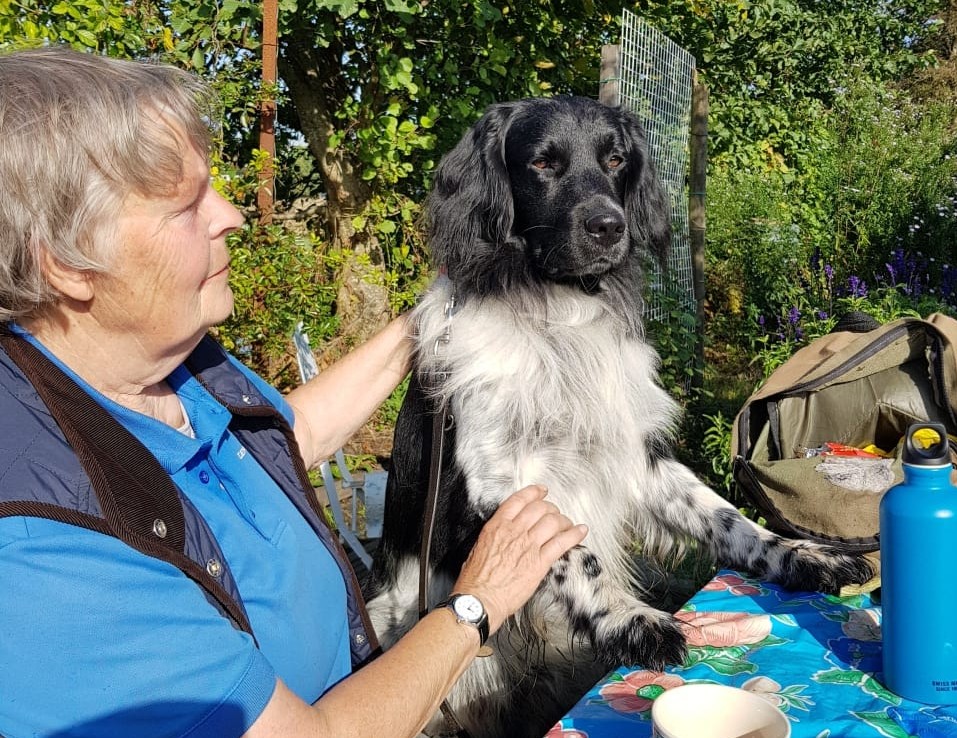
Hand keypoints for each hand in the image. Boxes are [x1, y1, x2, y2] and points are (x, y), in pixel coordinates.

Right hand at [451, 484, 586, 633]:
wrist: (479, 600)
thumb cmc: (475, 580)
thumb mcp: (478, 548)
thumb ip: (494, 537)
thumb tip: (503, 535)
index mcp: (497, 527)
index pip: (520, 500)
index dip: (534, 492)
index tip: (542, 491)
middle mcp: (514, 532)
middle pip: (540, 508)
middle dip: (551, 508)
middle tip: (555, 513)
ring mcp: (528, 546)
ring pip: (553, 522)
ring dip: (564, 521)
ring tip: (568, 524)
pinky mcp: (540, 563)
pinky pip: (562, 543)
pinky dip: (574, 535)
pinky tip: (581, 531)